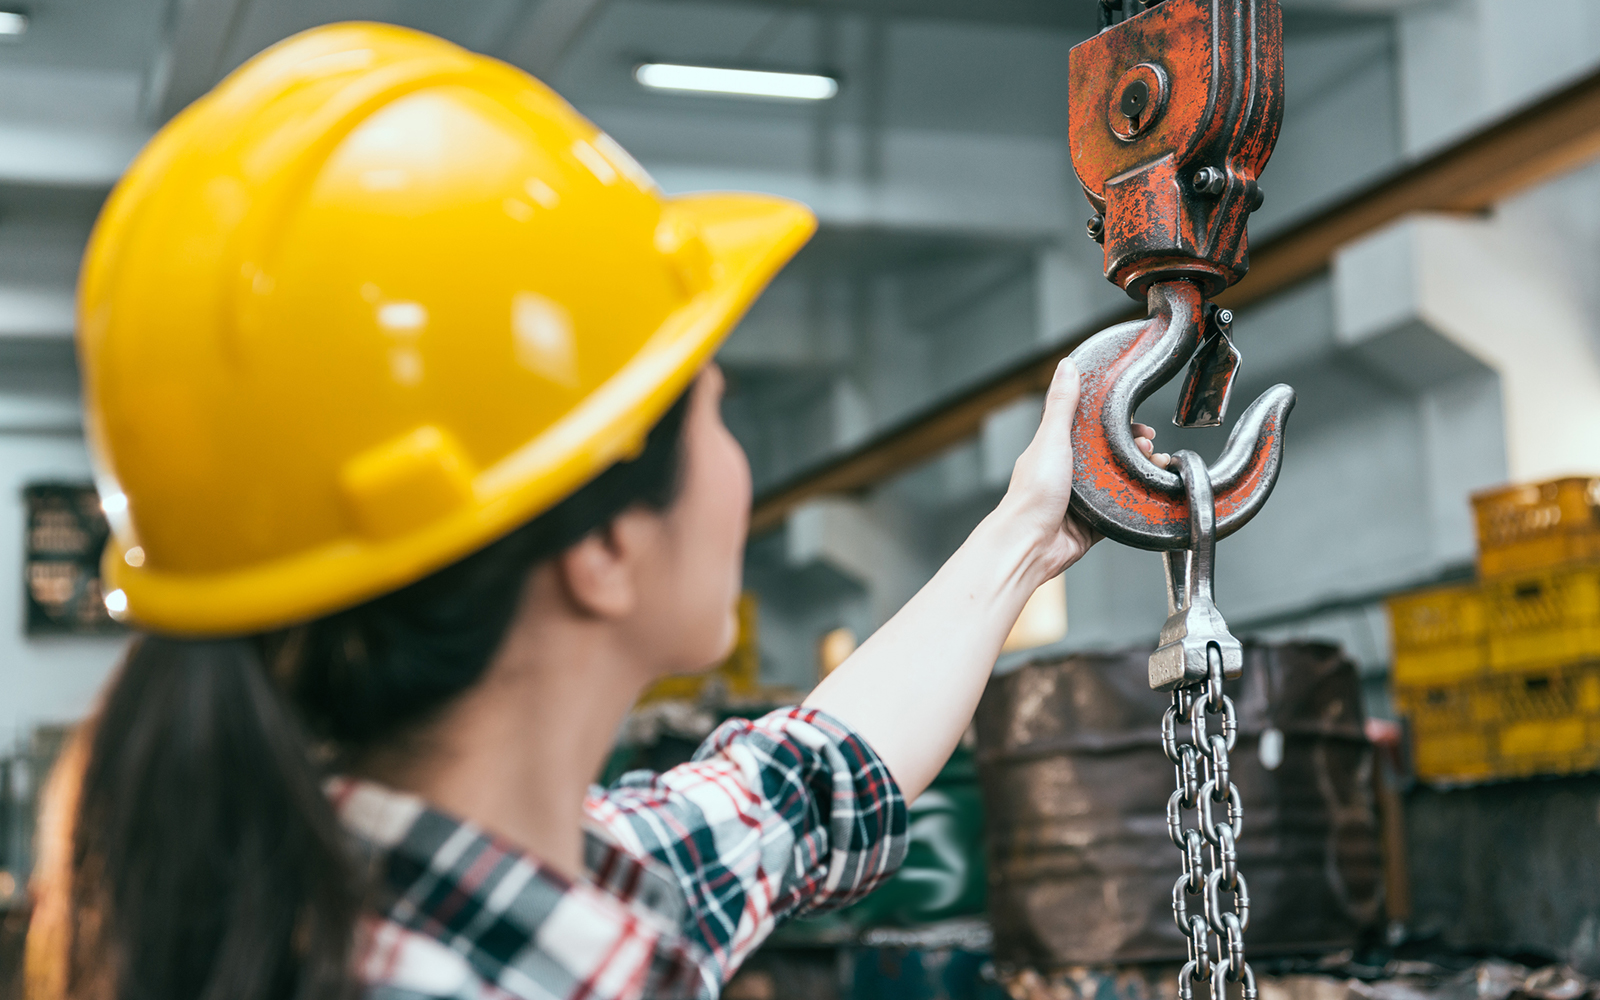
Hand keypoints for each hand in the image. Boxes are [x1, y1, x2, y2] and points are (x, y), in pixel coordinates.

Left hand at [999, 358, 1169, 581]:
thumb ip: (1061, 404)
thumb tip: (1066, 366)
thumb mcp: (1051, 440)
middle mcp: (1069, 474)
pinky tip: (1151, 493)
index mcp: (1055, 450)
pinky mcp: (1093, 524)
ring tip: (1156, 466)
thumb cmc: (1032, 495)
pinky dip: (1137, 501)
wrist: (1030, 544)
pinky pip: (1121, 509)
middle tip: (1150, 449)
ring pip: (1119, 481)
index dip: (1118, 425)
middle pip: (1110, 455)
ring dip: (1140, 473)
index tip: (1140, 425)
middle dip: (1135, 449)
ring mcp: (1081, 500)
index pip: (1092, 429)